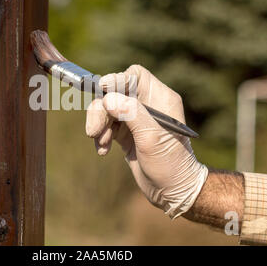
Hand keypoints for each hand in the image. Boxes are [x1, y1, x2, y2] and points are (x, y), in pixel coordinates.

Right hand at [85, 65, 207, 217]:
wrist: (172, 191)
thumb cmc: (171, 165)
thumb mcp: (152, 138)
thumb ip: (131, 114)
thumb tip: (108, 98)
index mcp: (160, 99)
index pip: (135, 76)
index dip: (116, 80)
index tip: (100, 90)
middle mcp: (147, 105)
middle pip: (114, 92)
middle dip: (101, 110)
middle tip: (94, 130)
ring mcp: (135, 119)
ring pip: (106, 109)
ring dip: (99, 125)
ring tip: (100, 143)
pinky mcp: (126, 133)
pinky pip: (106, 125)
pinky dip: (100, 136)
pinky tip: (102, 150)